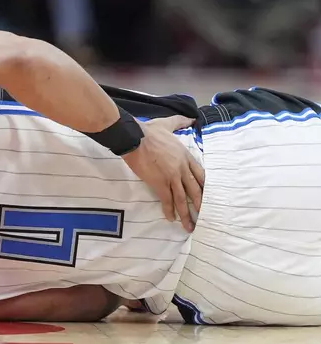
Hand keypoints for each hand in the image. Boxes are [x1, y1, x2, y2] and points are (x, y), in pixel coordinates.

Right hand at [122, 116, 204, 231]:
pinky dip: (169, 210)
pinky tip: (171, 218)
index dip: (204, 187)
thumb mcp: (167, 123)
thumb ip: (180, 121)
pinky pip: (167, 200)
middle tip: (205, 217)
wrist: (135, 138)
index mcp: (185, 155)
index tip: (208, 197)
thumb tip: (191, 117)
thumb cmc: (149, 131)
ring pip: (182, 198)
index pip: (200, 174)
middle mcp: (182, 168)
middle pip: (195, 190)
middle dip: (200, 205)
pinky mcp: (159, 183)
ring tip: (190, 226)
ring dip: (187, 214)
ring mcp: (171, 176)